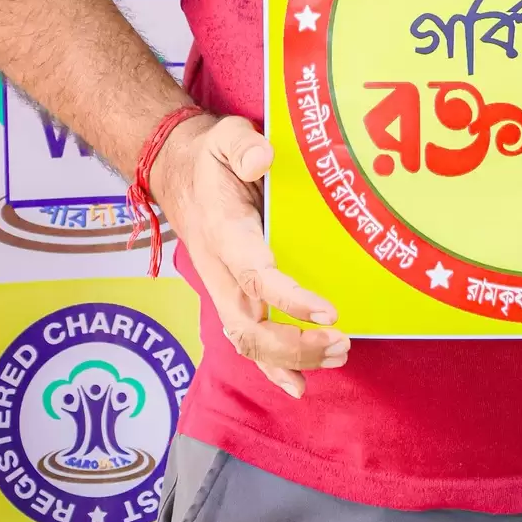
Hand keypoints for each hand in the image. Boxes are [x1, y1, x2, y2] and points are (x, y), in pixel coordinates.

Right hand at [152, 113, 347, 397]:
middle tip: (341, 340)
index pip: (256, 275)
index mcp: (224, 233)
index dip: (291, 299)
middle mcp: (221, 271)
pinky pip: (248, 343)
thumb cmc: (211, 158)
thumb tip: (263, 159)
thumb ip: (242, 145)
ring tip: (339, 353)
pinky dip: (272, 369)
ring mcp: (224, 290)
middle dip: (295, 344)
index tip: (329, 311)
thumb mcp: (225, 136)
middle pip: (251, 326)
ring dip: (292, 358)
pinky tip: (300, 385)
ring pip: (249, 342)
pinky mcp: (232, 298)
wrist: (180, 174)